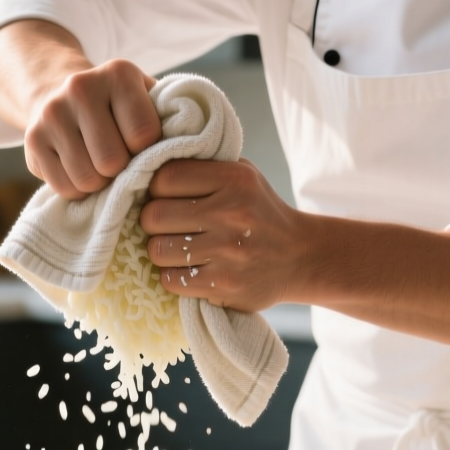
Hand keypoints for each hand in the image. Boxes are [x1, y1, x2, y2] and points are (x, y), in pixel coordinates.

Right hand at [0, 20, 162, 199]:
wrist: (61, 93)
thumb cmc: (120, 108)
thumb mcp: (148, 101)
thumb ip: (171, 120)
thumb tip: (190, 153)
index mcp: (119, 74)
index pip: (144, 135)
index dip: (147, 152)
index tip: (144, 147)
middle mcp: (81, 87)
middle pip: (112, 161)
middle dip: (122, 171)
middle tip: (122, 162)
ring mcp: (52, 112)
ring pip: (87, 178)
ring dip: (100, 184)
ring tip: (102, 167)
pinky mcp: (32, 138)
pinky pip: (64, 187)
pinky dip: (78, 189)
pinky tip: (81, 169)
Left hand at [141, 159, 308, 311]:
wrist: (300, 257)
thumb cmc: (259, 212)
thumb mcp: (243, 176)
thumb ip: (204, 166)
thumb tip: (149, 164)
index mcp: (235, 179)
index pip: (166, 177)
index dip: (154, 189)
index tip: (162, 197)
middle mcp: (232, 213)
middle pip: (154, 215)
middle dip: (151, 222)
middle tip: (164, 226)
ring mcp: (229, 252)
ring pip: (158, 250)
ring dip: (160, 251)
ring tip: (176, 248)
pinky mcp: (224, 285)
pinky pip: (171, 280)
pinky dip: (173, 276)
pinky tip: (188, 269)